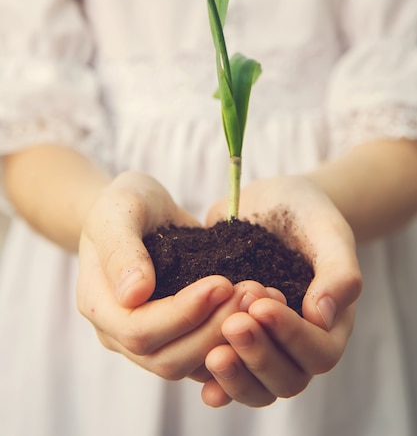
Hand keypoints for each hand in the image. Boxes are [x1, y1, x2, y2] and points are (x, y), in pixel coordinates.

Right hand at [77, 171, 241, 378]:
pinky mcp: (178, 337)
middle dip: (213, 329)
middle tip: (250, 292)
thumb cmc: (124, 204)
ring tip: (259, 298)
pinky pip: (207, 357)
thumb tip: (133, 294)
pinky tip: (260, 311)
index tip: (221, 282)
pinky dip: (235, 341)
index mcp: (99, 304)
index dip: (182, 314)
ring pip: (190, 365)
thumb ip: (121, 249)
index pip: (138, 331)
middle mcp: (119, 333)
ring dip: (229, 338)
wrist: (137, 210)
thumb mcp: (119, 211)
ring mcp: (150, 339)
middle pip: (167, 359)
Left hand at [202, 175, 362, 406]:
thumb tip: (322, 316)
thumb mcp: (328, 231)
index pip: (319, 352)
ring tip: (212, 351)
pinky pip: (227, 374)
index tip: (260, 304)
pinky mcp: (232, 337)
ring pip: (256, 386)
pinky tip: (199, 371)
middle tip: (233, 322)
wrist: (271, 201)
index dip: (291, 336)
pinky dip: (215, 380)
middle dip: (259, 355)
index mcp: (329, 323)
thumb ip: (338, 271)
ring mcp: (265, 344)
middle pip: (287, 379)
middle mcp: (298, 342)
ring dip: (236, 374)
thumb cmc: (306, 213)